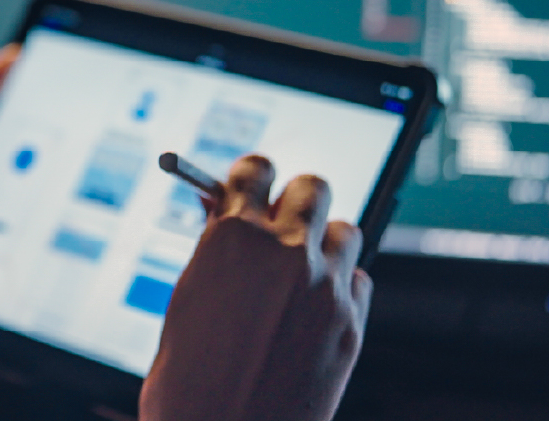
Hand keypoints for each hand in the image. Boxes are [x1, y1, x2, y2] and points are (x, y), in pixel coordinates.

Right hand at [140, 155, 372, 420]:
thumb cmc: (190, 379)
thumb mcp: (188, 298)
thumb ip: (214, 248)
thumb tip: (224, 210)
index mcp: (234, 238)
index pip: (257, 169)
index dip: (251, 176)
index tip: (250, 184)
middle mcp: (287, 253)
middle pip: (313, 187)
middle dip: (294, 200)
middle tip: (278, 223)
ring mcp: (326, 289)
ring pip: (345, 230)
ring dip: (323, 241)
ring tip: (299, 268)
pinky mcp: (352, 326)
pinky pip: (360, 279)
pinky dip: (342, 284)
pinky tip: (315, 305)